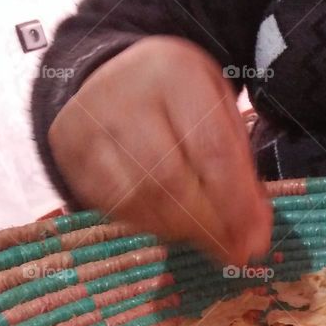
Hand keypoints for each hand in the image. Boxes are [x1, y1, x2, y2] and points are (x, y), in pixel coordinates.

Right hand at [48, 36, 271, 264]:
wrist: (113, 72)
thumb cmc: (181, 99)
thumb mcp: (220, 110)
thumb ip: (238, 165)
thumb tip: (254, 231)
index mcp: (175, 75)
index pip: (210, 149)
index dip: (235, 202)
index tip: (256, 240)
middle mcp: (125, 97)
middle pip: (170, 179)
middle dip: (209, 225)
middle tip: (235, 252)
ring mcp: (90, 126)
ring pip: (138, 198)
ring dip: (182, 231)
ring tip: (211, 243)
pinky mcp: (69, 153)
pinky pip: (112, 205)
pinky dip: (150, 225)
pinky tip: (176, 229)